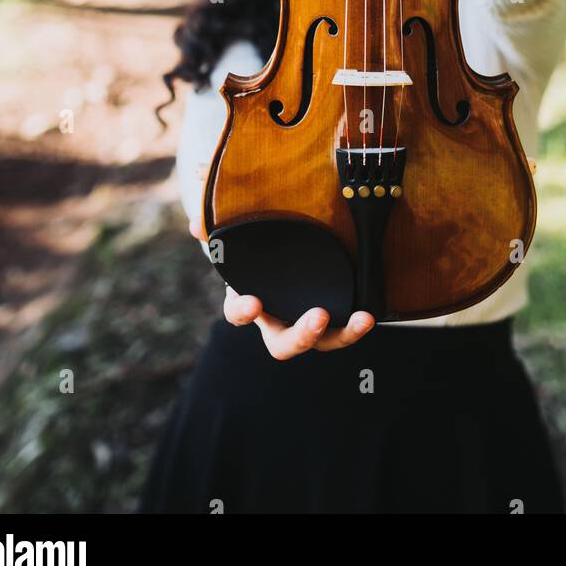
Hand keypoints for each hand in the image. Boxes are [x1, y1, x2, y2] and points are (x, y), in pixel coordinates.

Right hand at [189, 219, 374, 359]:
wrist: (283, 249)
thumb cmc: (256, 247)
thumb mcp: (238, 234)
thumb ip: (216, 223)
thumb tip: (196, 221)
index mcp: (250, 302)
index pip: (239, 314)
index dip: (242, 311)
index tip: (252, 303)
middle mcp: (278, 320)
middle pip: (284, 344)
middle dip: (301, 335)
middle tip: (316, 317)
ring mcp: (306, 322)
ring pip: (322, 342)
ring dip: (341, 334)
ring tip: (360, 319)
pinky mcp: (333, 317)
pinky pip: (344, 329)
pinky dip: (357, 326)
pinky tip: (369, 314)